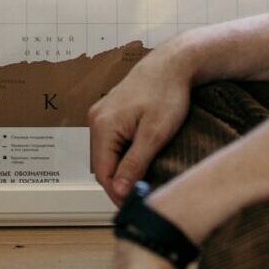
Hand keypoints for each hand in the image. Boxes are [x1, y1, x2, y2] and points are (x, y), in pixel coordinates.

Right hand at [87, 43, 195, 203]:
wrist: (173, 64)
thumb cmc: (167, 94)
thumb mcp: (155, 134)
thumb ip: (135, 164)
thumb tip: (120, 191)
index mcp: (103, 126)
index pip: (103, 173)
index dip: (118, 193)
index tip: (137, 204)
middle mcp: (96, 120)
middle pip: (103, 165)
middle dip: (121, 182)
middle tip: (144, 194)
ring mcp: (100, 115)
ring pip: (107, 154)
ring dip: (122, 169)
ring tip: (144, 179)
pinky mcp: (109, 113)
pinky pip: (112, 142)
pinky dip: (123, 154)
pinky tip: (140, 159)